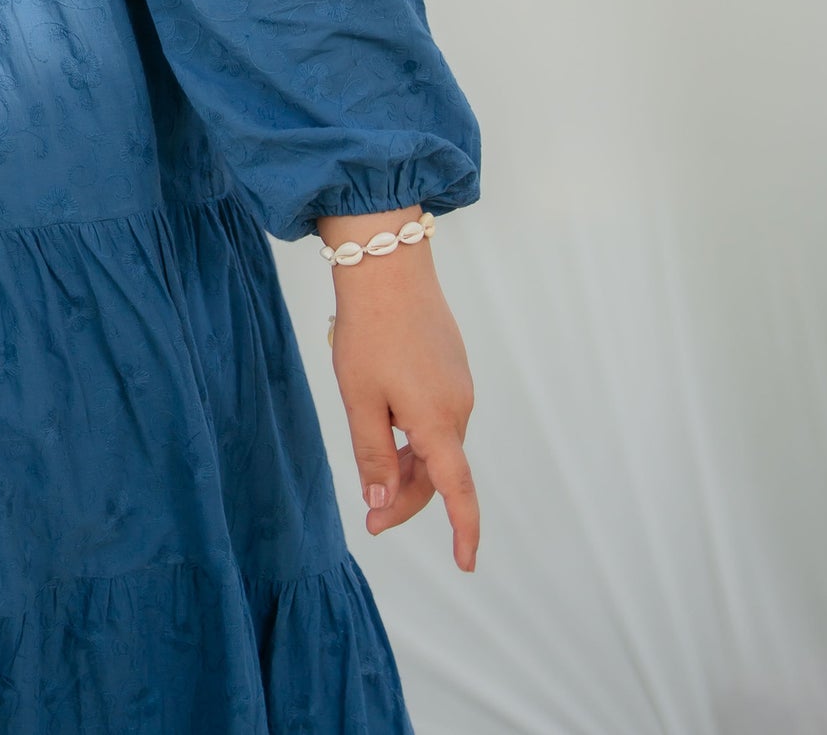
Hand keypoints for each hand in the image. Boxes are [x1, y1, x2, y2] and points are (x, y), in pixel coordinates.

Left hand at [321, 214, 478, 570]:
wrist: (387, 263)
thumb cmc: (368, 331)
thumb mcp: (360, 398)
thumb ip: (373, 455)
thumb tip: (382, 503)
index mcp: (437, 420)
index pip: (456, 491)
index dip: (463, 531)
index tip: (466, 564)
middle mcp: (458, 405)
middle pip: (440, 471)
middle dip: (406, 498)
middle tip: (369, 519)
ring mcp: (458, 383)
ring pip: (438, 443)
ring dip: (410, 466)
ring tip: (372, 469)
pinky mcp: (452, 364)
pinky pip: (438, 415)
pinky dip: (417, 436)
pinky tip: (388, 424)